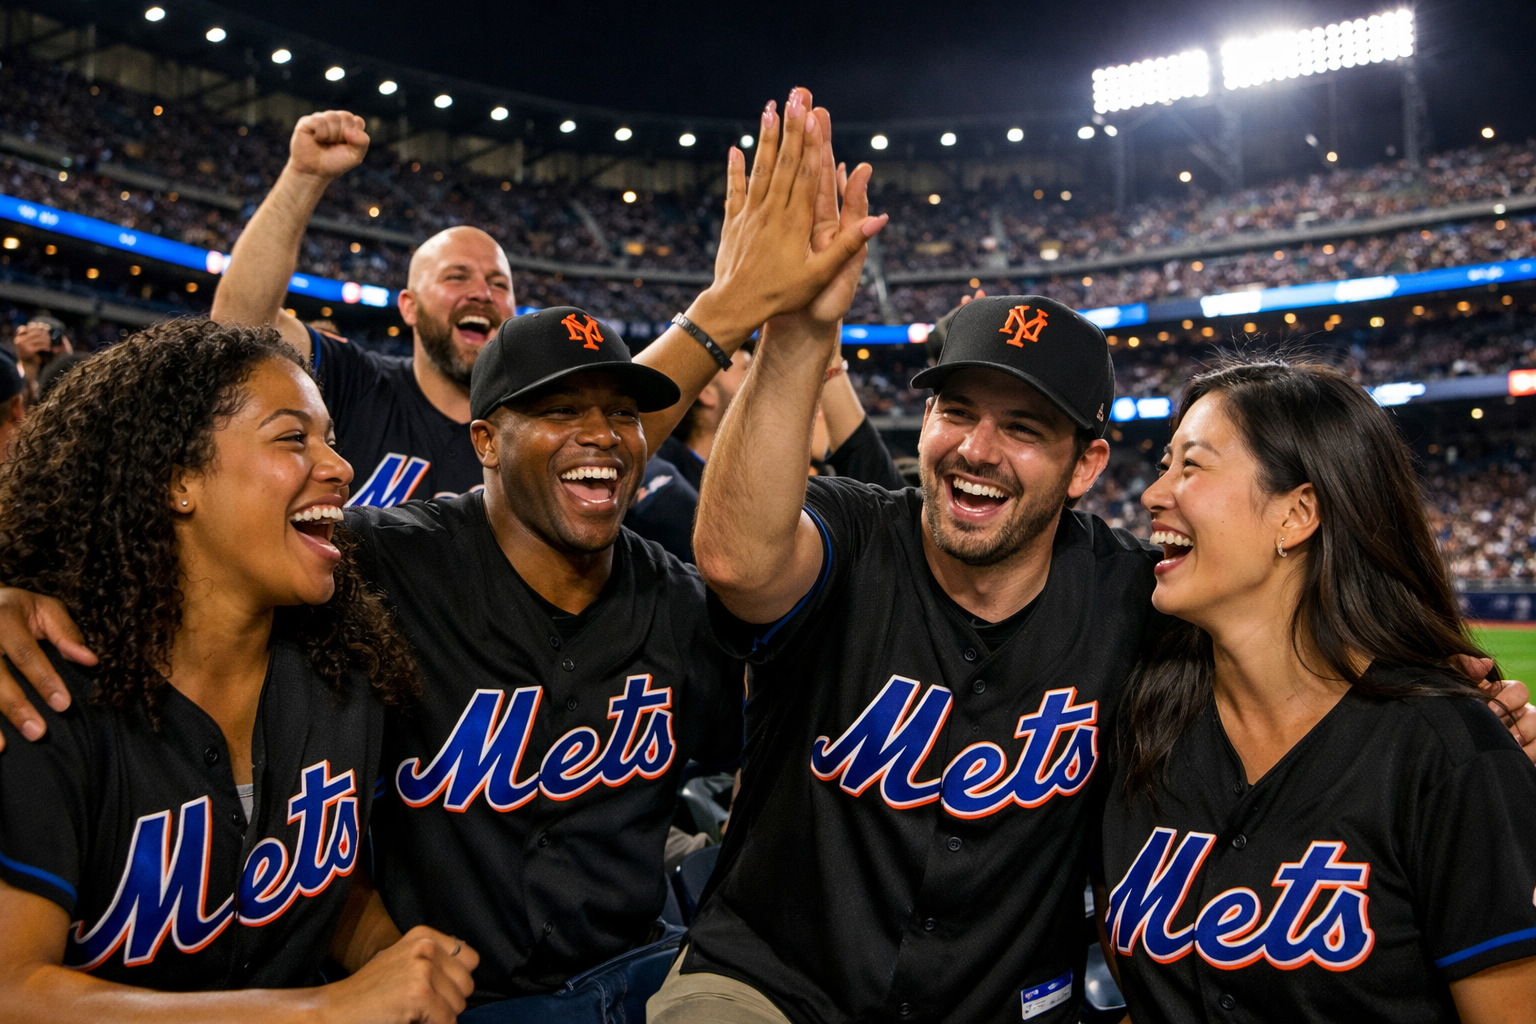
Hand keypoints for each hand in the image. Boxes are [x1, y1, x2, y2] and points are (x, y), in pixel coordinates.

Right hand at [0, 588, 95, 751]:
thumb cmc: (16, 609)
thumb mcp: (44, 609)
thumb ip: (66, 633)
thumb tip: (90, 660)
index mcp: (4, 618)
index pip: (25, 653)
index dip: (43, 679)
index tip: (63, 705)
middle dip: (16, 705)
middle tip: (38, 733)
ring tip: (2, 746)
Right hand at [13, 324, 51, 363]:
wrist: (29, 365)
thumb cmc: (32, 353)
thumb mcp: (31, 342)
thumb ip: (33, 334)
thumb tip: (41, 325)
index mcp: (19, 336)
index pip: (31, 328)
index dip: (39, 328)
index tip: (47, 330)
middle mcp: (19, 339)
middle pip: (36, 332)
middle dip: (45, 335)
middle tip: (52, 338)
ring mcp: (23, 344)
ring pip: (40, 339)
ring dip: (48, 341)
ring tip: (51, 344)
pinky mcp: (28, 350)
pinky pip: (41, 346)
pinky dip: (47, 347)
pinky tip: (49, 349)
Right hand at [286, 110, 368, 182]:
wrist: (315, 172)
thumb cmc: (335, 162)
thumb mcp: (355, 156)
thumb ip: (362, 142)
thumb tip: (349, 130)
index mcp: (348, 124)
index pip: (357, 121)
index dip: (354, 137)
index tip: (346, 146)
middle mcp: (334, 118)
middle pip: (346, 116)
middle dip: (342, 135)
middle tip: (334, 145)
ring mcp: (320, 118)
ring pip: (332, 117)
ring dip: (331, 136)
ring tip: (325, 143)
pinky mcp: (307, 121)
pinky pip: (319, 121)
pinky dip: (321, 134)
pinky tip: (316, 139)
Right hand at [320, 926, 477, 1023]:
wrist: (334, 1011)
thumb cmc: (370, 993)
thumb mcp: (403, 962)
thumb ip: (434, 959)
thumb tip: (470, 964)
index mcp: (423, 935)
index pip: (470, 958)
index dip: (455, 980)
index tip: (433, 990)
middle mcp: (425, 946)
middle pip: (467, 984)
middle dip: (448, 1001)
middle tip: (418, 1006)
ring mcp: (422, 969)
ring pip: (459, 1005)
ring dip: (439, 1016)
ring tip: (410, 1012)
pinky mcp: (420, 994)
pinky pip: (447, 1021)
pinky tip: (408, 1021)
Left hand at [699, 87, 886, 339]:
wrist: (735, 306)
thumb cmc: (782, 295)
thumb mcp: (821, 274)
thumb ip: (850, 245)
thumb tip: (879, 220)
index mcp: (796, 220)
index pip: (807, 173)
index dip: (813, 143)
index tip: (815, 116)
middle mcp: (772, 211)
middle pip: (785, 162)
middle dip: (793, 128)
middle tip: (796, 98)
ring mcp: (750, 214)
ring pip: (760, 169)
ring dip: (766, 139)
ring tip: (770, 110)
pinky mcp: (733, 223)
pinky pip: (735, 190)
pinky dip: (735, 169)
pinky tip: (735, 149)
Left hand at [1455, 655, 1535, 762]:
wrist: (1448, 751)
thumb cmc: (1450, 713)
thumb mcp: (1453, 688)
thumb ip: (1462, 668)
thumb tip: (1485, 663)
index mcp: (1503, 697)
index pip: (1519, 690)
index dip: (1509, 699)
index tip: (1491, 712)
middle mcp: (1519, 715)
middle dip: (1523, 727)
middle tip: (1507, 737)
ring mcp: (1526, 736)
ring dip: (1532, 747)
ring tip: (1514, 752)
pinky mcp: (1528, 755)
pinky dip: (1532, 759)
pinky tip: (1518, 762)